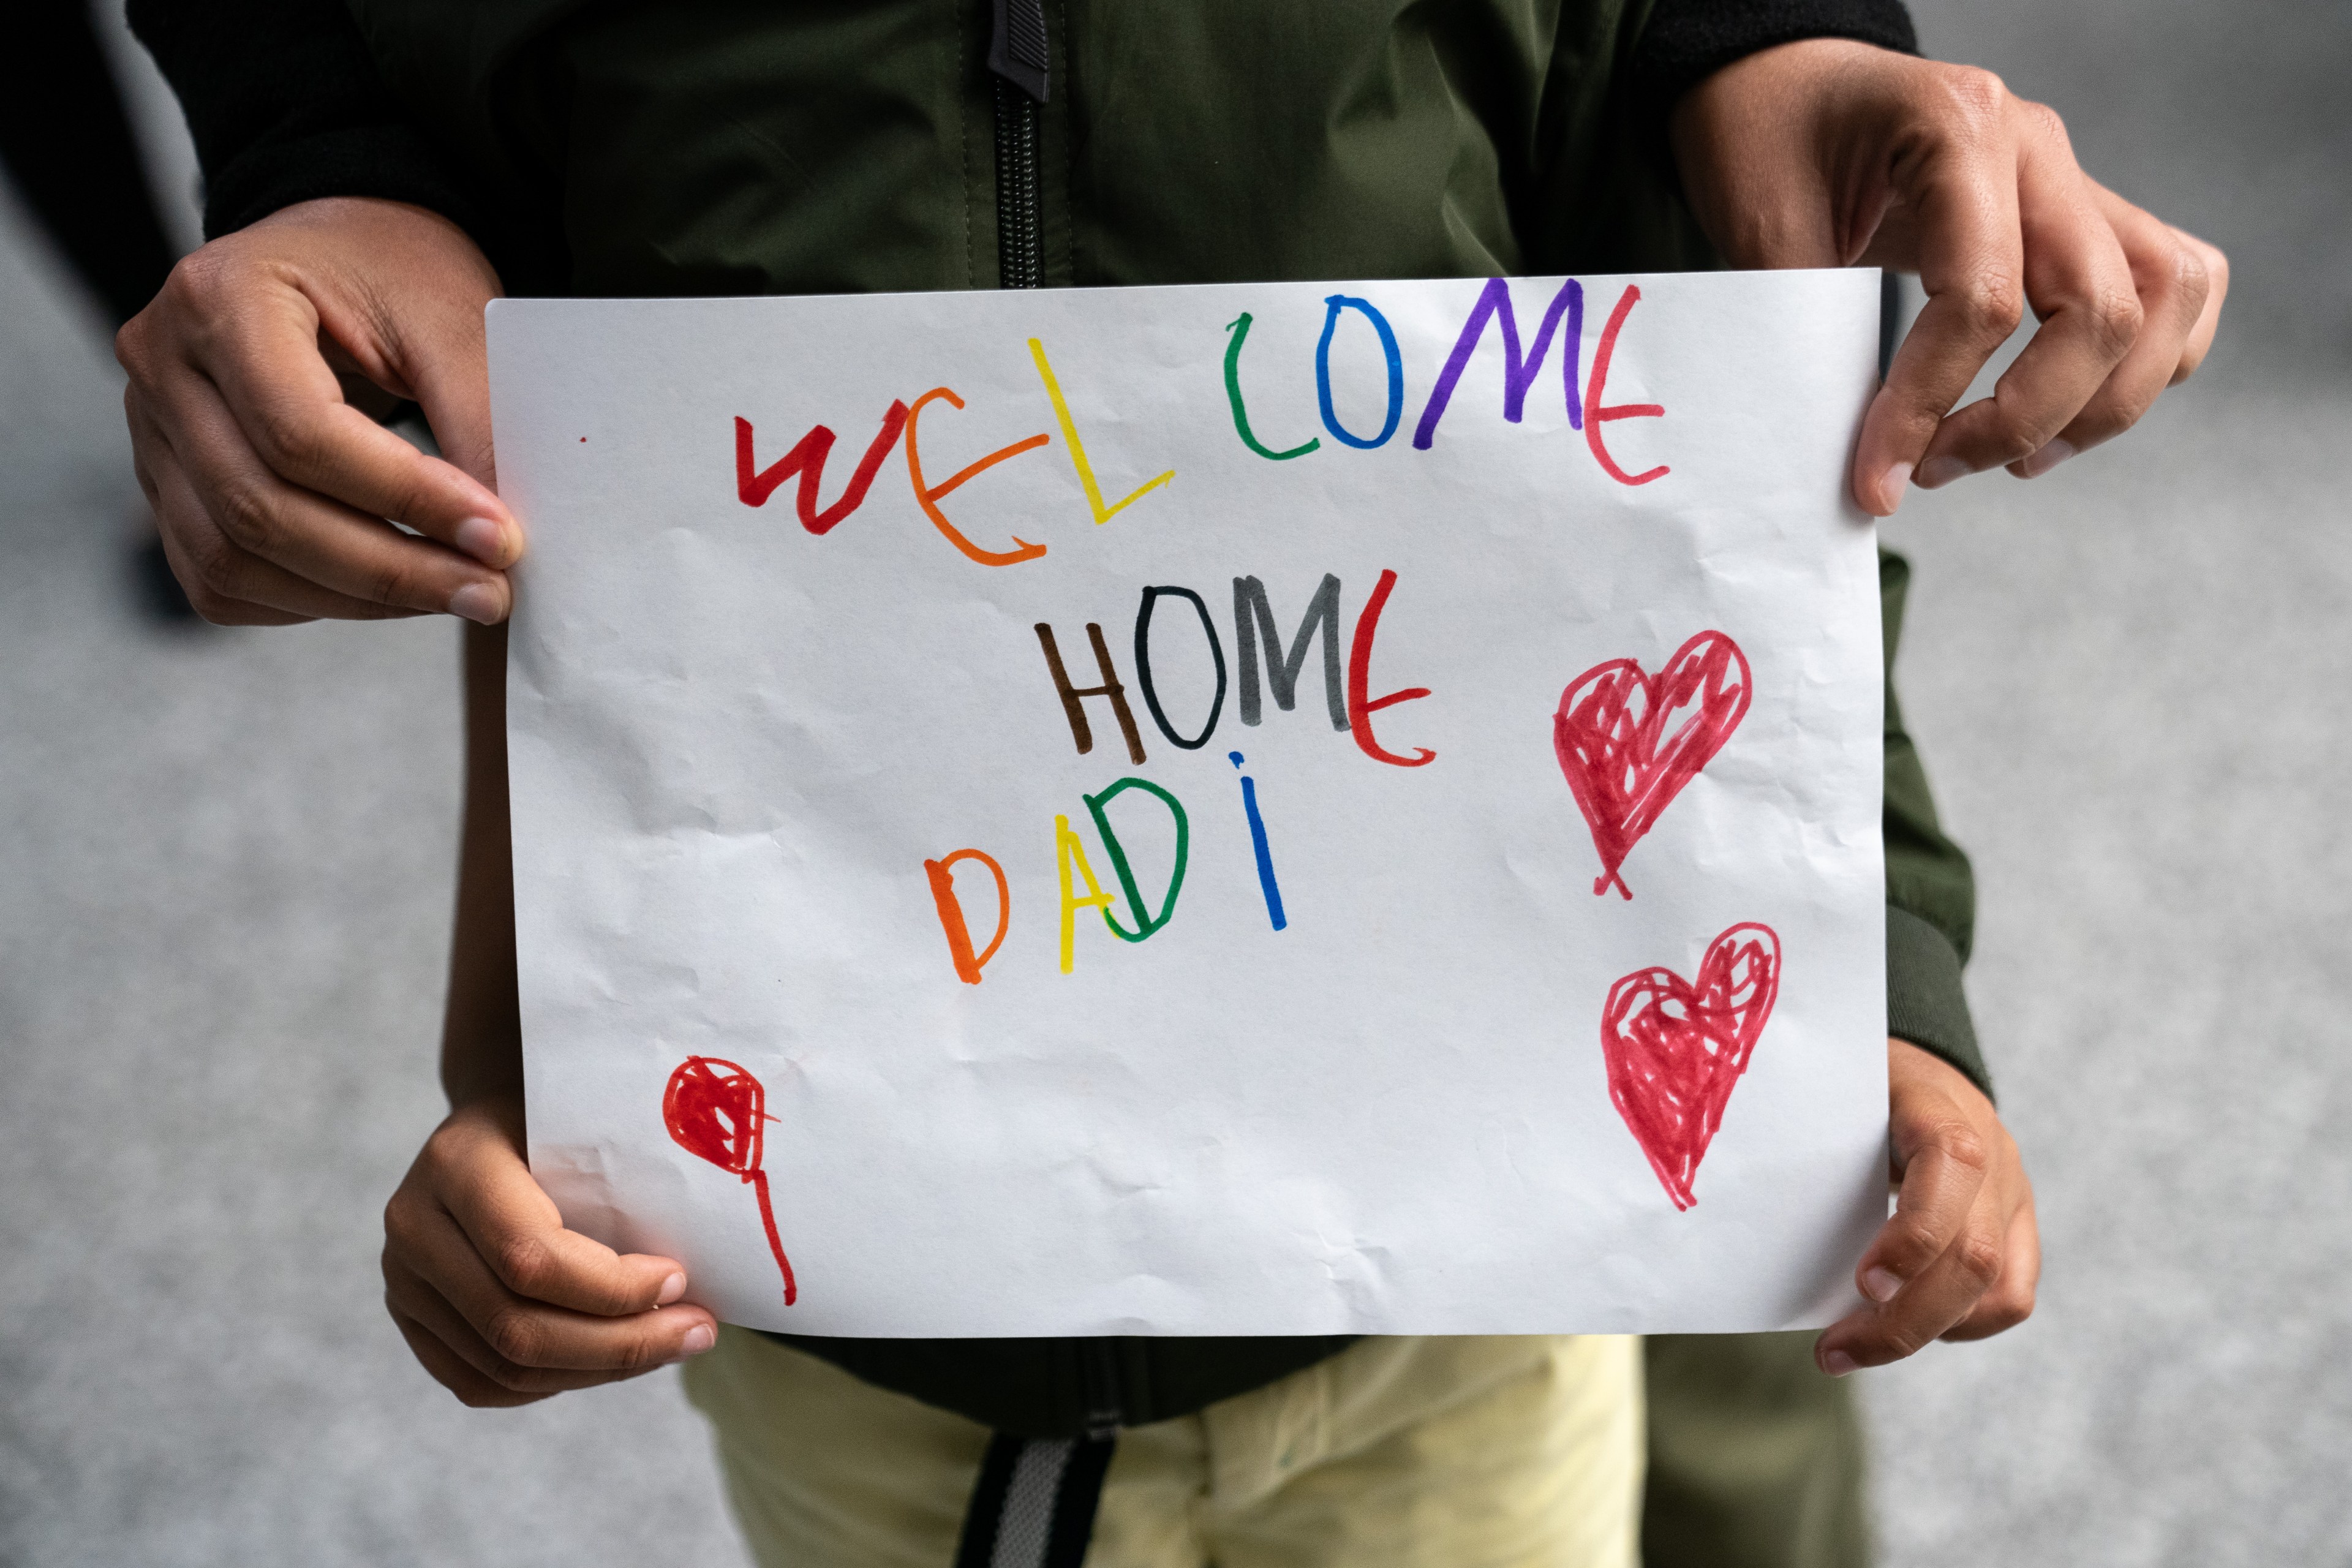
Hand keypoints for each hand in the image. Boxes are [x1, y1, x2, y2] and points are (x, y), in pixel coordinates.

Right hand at [116, 197, 522, 625]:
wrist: (346, 252)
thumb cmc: (392, 269)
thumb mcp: (449, 317)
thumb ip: (478, 420)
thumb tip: (503, 538)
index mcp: (222, 298)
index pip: (299, 434)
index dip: (406, 500)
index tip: (500, 536)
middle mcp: (163, 364)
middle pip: (259, 510)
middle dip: (389, 568)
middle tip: (488, 589)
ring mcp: (151, 431)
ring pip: (233, 560)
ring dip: (356, 599)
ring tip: (453, 592)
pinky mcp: (167, 485)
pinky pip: (221, 579)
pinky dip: (311, 601)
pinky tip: (387, 590)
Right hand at [382, 1096, 718, 1406]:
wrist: (492, 1126)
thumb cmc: (557, 1120)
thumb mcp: (587, 1121)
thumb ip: (623, 1179)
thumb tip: (694, 1278)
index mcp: (456, 1165)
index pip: (530, 1257)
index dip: (612, 1288)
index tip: (682, 1280)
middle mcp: (415, 1228)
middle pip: (516, 1326)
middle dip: (621, 1344)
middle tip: (697, 1331)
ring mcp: (403, 1282)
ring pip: (504, 1366)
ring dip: (600, 1370)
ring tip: (670, 1345)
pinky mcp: (413, 1322)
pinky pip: (483, 1382)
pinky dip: (557, 1383)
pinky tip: (611, 1361)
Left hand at [1671, 40, 2227, 515]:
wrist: (1786, 82)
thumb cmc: (1770, 135)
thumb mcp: (1759, 221)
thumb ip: (1807, 326)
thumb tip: (1854, 448)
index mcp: (1960, 131)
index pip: (1984, 300)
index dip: (1930, 407)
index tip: (1880, 476)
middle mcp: (2038, 148)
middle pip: (2102, 308)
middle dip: (2026, 419)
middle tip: (1936, 468)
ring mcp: (2072, 176)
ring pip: (2167, 296)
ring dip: (2102, 401)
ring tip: (2015, 457)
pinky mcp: (2085, 212)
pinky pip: (2174, 282)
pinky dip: (2147, 358)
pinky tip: (2071, 408)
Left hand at [1815, 1040, 2038, 1373]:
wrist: (1916, 1071)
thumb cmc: (1857, 1089)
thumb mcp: (1835, 1095)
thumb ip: (1813, 1142)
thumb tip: (1757, 1221)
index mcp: (1938, 1105)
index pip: (1951, 1163)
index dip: (1915, 1234)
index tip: (1864, 1284)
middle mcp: (1990, 1151)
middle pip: (1973, 1252)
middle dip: (1903, 1319)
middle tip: (1833, 1351)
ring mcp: (2012, 1191)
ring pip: (1998, 1288)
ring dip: (1923, 1333)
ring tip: (1854, 1348)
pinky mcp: (2018, 1225)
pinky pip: (2012, 1296)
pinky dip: (1959, 1326)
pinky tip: (1908, 1326)